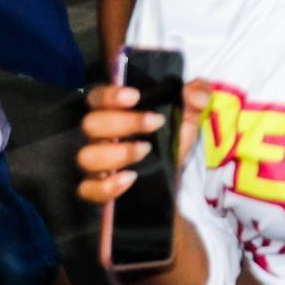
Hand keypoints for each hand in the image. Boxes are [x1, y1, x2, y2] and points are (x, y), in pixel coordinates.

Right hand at [76, 78, 207, 204]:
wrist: (173, 176)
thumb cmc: (171, 137)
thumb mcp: (187, 114)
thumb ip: (197, 95)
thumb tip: (197, 94)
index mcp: (112, 111)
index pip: (96, 97)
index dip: (110, 95)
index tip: (135, 96)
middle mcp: (97, 135)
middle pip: (91, 124)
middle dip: (124, 122)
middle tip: (156, 123)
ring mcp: (94, 163)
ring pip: (86, 156)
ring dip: (117, 153)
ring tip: (146, 150)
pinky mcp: (95, 189)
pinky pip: (88, 190)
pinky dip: (107, 186)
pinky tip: (131, 178)